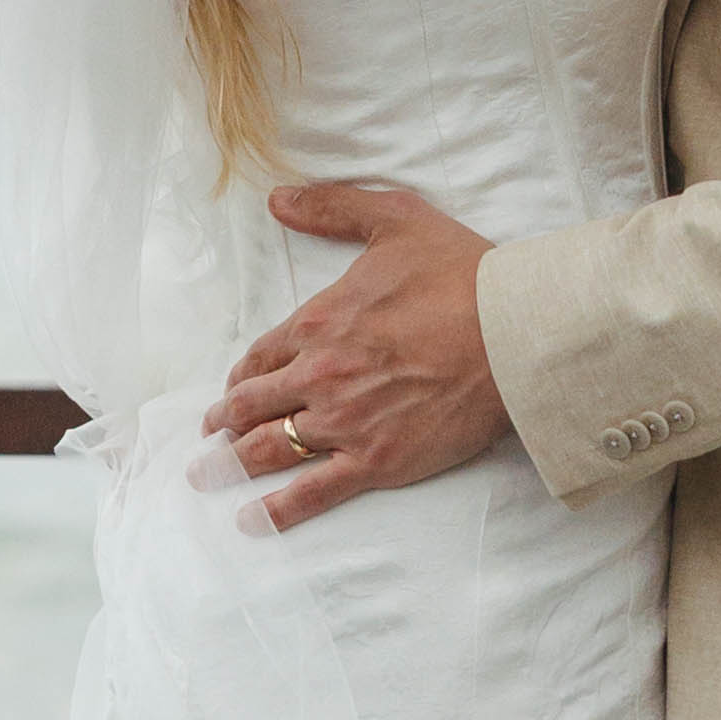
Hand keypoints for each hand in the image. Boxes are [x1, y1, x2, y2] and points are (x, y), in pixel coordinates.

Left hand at [201, 180, 507, 528]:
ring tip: (207, 475)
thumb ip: (332, 207)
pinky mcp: (376, 461)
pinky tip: (251, 520)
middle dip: (223, 420)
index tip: (235, 387)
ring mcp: (344, 423)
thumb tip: (278, 199)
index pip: (261, 355)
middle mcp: (319, 375)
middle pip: (253, 405)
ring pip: (270, 449)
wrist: (512, 332)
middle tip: (210, 434)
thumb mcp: (395, 218)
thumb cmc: (460, 273)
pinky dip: (276, 510)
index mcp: (319, 321)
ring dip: (231, 463)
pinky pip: (313, 492)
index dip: (243, 374)